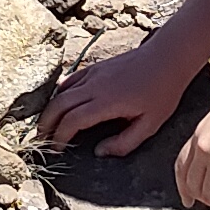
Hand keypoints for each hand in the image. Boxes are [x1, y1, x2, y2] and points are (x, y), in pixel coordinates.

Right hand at [45, 33, 197, 156]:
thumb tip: (99, 152)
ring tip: (47, 127)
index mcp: (106, 102)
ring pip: (61, 92)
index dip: (60, 137)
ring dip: (50, 110)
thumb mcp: (150, 125)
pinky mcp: (95, 66)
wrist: (168, 57)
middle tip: (42, 141)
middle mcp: (94, 86)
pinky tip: (60, 104)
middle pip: (58, 105)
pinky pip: (70, 81)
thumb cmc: (162, 92)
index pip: (72, 120)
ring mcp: (93, 73)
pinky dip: (59, 94)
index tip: (57, 150)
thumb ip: (124, 143)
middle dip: (46, 124)